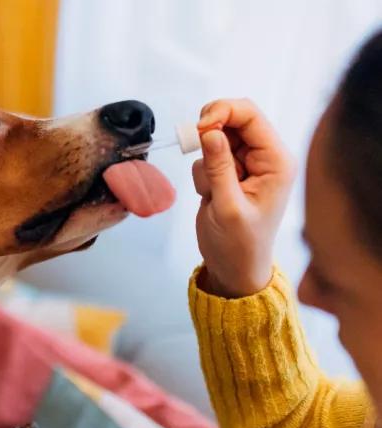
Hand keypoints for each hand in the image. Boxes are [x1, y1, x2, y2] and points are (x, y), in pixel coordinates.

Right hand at [192, 98, 295, 296]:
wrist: (234, 269)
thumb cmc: (239, 245)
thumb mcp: (227, 207)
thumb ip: (219, 167)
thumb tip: (208, 131)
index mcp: (276, 161)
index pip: (251, 115)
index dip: (222, 112)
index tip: (199, 128)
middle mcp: (265, 157)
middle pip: (234, 119)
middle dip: (210, 134)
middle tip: (198, 154)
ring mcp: (247, 165)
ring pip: (217, 138)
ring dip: (205, 159)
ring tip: (211, 191)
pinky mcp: (230, 173)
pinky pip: (208, 156)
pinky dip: (202, 171)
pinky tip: (209, 195)